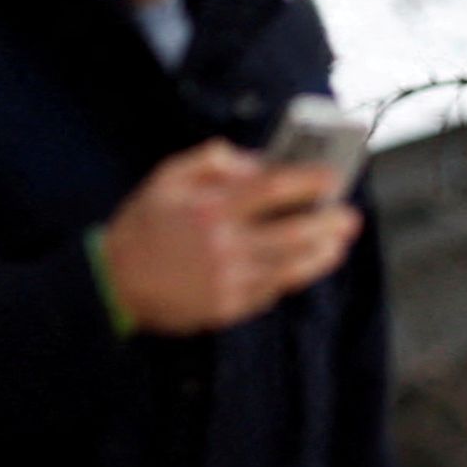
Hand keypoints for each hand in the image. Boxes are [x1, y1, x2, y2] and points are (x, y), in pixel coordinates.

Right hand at [98, 140, 360, 336]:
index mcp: (209, 208)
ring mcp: (229, 279)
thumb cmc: (144, 224)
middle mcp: (224, 245)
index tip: (333, 177)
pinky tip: (308, 264)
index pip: (271, 189)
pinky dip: (293, 275)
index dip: (307, 182)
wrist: (115, 281)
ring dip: (321, 254)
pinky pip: (273, 289)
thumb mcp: (166, 179)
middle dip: (327, 223)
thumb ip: (209, 161)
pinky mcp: (230, 306)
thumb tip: (254, 160)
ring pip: (290, 267)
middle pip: (292, 233)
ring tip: (339, 242)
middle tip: (350, 216)